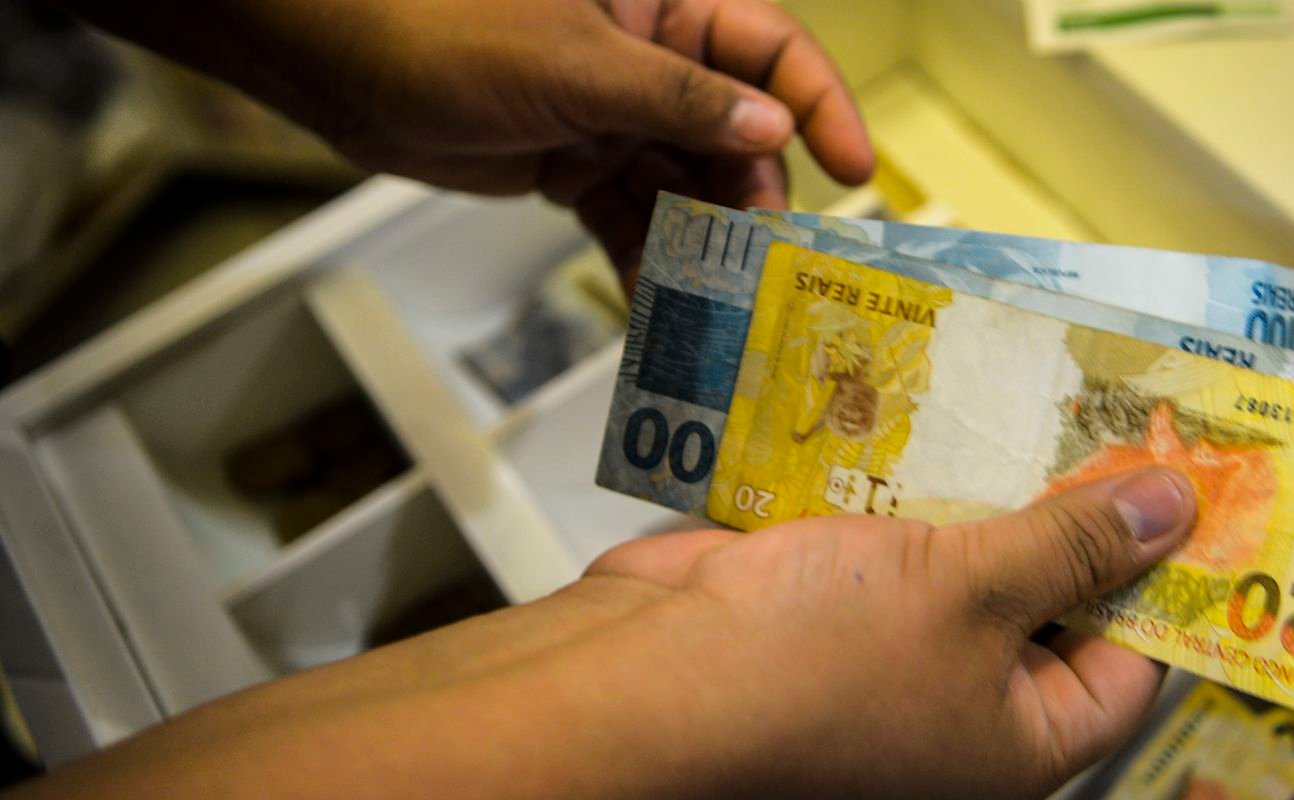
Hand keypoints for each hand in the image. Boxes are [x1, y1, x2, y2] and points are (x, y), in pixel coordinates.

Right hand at [19, 467, 1193, 799]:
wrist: (635, 680)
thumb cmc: (809, 666)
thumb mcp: (969, 595)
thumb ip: (1073, 544)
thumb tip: (1177, 508)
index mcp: (1017, 737)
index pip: (1130, 656)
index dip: (1168, 569)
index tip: (1195, 480)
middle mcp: (959, 702)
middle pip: (1050, 592)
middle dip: (1076, 504)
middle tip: (1120, 410)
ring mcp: (887, 645)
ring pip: (965, 547)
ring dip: (991, 475)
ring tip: (1043, 384)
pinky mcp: (824, 591)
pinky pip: (889, 526)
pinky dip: (909, 470)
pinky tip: (939, 397)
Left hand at [59, 0, 873, 282]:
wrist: (341, 67)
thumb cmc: (445, 30)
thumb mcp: (573, 65)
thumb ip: (676, 101)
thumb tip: (769, 135)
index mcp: (662, 7)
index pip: (767, 51)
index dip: (817, 105)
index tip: (854, 168)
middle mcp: (650, 62)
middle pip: (734, 134)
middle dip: (752, 200)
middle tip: (765, 264)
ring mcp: (614, 117)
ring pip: (686, 187)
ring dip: (705, 245)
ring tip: (722, 306)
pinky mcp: (577, 167)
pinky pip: (632, 220)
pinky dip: (647, 263)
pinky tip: (662, 310)